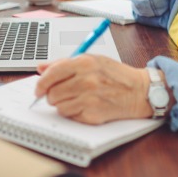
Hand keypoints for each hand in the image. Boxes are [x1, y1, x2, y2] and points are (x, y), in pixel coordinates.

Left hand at [35, 55, 151, 123]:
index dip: (41, 83)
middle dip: (52, 96)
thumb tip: (41, 68)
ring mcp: (89, 98)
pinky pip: (70, 116)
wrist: (139, 91)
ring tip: (76, 99)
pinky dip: (74, 113)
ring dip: (63, 105)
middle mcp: (86, 80)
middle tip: (61, 94)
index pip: (52, 74)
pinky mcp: (93, 114)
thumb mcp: (93, 60)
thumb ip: (64, 63)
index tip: (38, 89)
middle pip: (52, 93)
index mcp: (84, 63)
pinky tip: (85, 106)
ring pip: (59, 106)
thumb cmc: (116, 75)